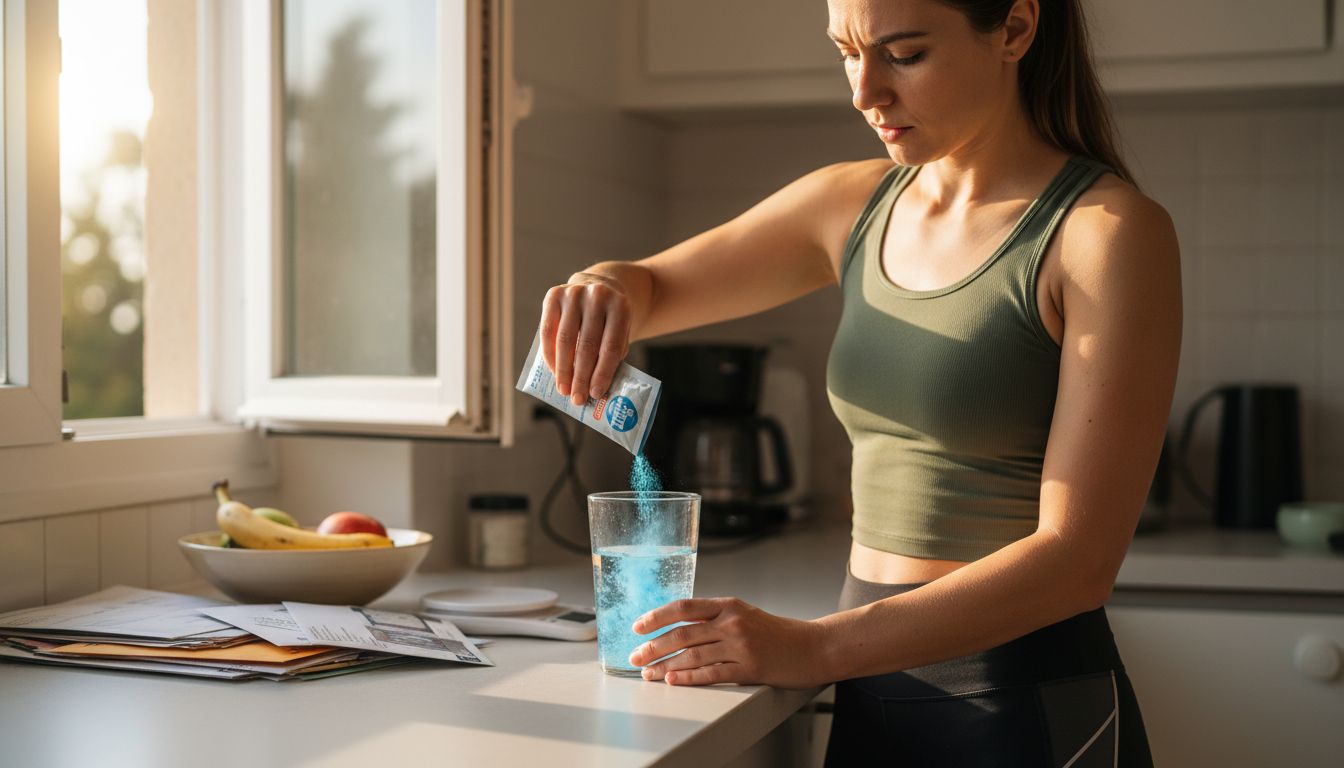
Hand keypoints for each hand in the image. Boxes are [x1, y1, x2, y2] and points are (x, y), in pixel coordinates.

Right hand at [539, 272, 631, 405]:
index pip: (610, 346)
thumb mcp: (621, 332)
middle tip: (577, 398)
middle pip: (587, 345)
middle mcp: (597, 296)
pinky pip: (547, 330)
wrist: (599, 286)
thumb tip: (597, 390)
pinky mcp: (554, 294)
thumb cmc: (610, 319)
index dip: (602, 373)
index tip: (596, 394)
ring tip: (564, 389)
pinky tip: (553, 371)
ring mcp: (574, 293)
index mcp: (620, 306)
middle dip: (581, 376)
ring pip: (565, 340)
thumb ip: (612, 355)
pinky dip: (549, 354)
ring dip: (563, 369)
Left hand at [627, 597, 829, 688]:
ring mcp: (740, 646)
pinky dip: (688, 677)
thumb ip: (715, 617)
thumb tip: (678, 625)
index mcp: (728, 605)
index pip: (684, 607)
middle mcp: (732, 623)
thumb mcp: (745, 614)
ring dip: (664, 665)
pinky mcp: (749, 669)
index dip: (657, 616)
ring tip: (648, 673)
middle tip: (634, 656)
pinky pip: (711, 674)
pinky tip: (672, 680)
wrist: (813, 647)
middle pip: (682, 633)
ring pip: (692, 655)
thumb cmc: (777, 633)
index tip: (638, 626)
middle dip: (653, 646)